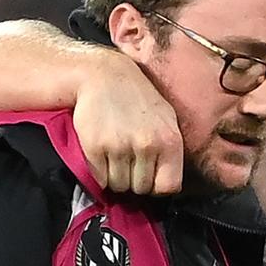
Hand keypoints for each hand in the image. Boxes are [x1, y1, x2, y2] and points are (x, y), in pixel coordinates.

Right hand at [72, 50, 182, 194]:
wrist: (102, 76)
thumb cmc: (137, 99)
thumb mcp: (166, 118)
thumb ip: (170, 150)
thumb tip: (167, 185)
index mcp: (170, 140)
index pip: (168, 186)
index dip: (157, 186)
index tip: (149, 177)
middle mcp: (147, 145)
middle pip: (141, 189)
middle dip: (134, 180)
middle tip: (128, 161)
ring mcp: (120, 147)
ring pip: (119, 186)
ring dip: (115, 177)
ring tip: (115, 156)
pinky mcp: (95, 147)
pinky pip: (99, 179)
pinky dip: (99, 173)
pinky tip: (102, 154)